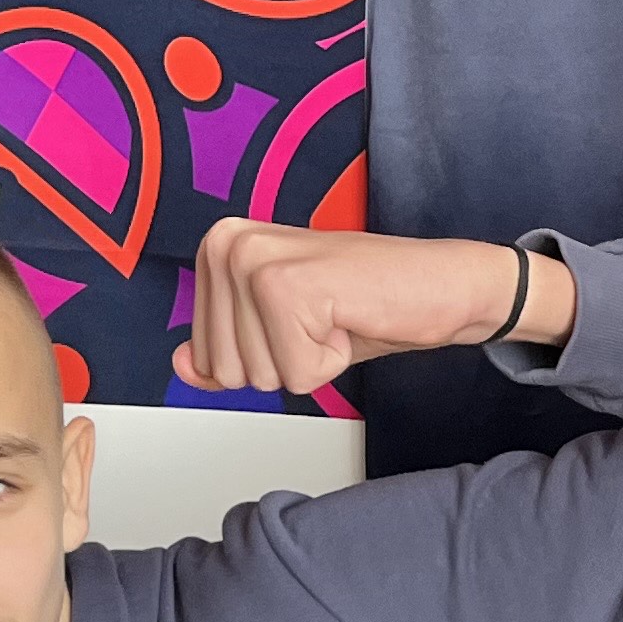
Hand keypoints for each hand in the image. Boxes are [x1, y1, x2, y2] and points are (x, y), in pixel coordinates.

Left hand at [174, 221, 576, 394]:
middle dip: (284, 363)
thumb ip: (227, 347)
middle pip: (229, 370)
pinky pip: (297, 375)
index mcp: (219, 246)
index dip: (264, 356)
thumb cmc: (369, 300)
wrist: (441, 284)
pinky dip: (331, 364)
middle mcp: (227, 245)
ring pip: (260, 376)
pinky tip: (349, 321)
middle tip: (323, 320)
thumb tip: (181, 367)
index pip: (205, 356)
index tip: (303, 319)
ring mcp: (255, 263)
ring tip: (336, 318)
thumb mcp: (281, 331)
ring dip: (308, 362)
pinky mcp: (288, 288)